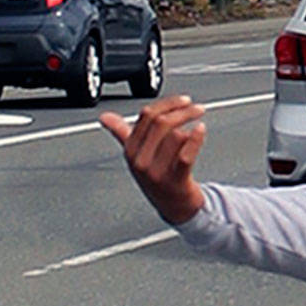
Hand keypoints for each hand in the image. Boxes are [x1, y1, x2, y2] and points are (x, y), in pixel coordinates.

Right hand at [99, 95, 206, 224]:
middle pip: (161, 123)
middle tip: (197, 109)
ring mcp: (157, 172)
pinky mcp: (174, 180)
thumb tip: (105, 117)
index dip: (169, 104)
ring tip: (195, 133)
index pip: (147, 116)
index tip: (184, 101)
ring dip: (190, 129)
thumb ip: (120, 133)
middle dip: (183, 111)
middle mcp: (140, 160)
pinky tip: (200, 130)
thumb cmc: (156, 176)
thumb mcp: (135, 154)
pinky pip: (185, 155)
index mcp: (131, 150)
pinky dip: (196, 139)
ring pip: (175, 136)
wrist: (173, 205)